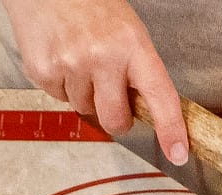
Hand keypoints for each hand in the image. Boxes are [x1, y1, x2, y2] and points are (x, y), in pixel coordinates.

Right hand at [2, 0, 188, 164]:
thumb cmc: (90, 6)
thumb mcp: (127, 31)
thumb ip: (137, 70)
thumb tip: (144, 112)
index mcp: (133, 45)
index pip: (160, 95)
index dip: (170, 129)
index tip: (178, 153)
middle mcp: (103, 56)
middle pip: (115, 120)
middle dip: (115, 117)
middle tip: (109, 94)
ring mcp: (71, 65)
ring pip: (83, 109)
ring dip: (84, 93)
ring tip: (79, 59)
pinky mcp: (44, 71)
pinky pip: (58, 98)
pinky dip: (60, 84)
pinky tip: (60, 57)